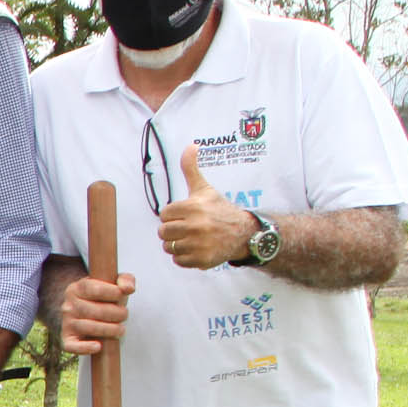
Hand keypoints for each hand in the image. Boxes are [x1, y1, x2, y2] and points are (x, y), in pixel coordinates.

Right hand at [61, 273, 135, 355]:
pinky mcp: (67, 339)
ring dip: (109, 330)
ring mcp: (67, 323)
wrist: (82, 312)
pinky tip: (98, 346)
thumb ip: (125, 280)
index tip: (122, 295)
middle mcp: (69, 305)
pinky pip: (72, 346)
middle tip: (124, 315)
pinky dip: (85, 348)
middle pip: (94, 310)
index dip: (113, 293)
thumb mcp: (112, 284)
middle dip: (116, 314)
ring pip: (88, 327)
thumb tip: (128, 288)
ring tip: (120, 330)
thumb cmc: (102, 298)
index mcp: (77, 288)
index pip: (94, 289)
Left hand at [158, 146, 257, 269]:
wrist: (244, 233)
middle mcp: (196, 226)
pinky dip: (184, 257)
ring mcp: (199, 244)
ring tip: (192, 238)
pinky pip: (178, 260)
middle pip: (163, 232)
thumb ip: (191, 169)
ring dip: (177, 244)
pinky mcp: (202, 260)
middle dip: (172, 230)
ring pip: (169, 247)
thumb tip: (190, 146)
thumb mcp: (205, 189)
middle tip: (188, 228)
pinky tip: (196, 248)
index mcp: (193, 207)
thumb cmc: (220, 209)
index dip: (173, 215)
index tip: (186, 215)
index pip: (164, 214)